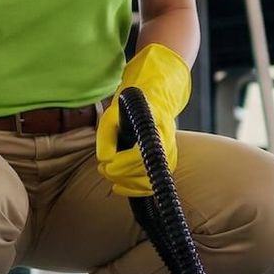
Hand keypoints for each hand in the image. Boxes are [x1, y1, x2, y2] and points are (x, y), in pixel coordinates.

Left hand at [95, 43, 192, 197]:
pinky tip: (123, 186)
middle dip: (121, 176)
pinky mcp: (167, 156)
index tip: (105, 165)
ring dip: (130, 185)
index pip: (138, 157)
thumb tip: (105, 160)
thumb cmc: (135, 97)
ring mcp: (169, 149)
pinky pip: (155, 179)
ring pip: (151, 179)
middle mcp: (165, 139)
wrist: (160, 86)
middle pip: (144, 172)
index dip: (120, 166)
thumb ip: (107, 135)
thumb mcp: (114, 110)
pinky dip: (139, 187)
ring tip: (112, 179)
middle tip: (104, 170)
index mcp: (152, 126)